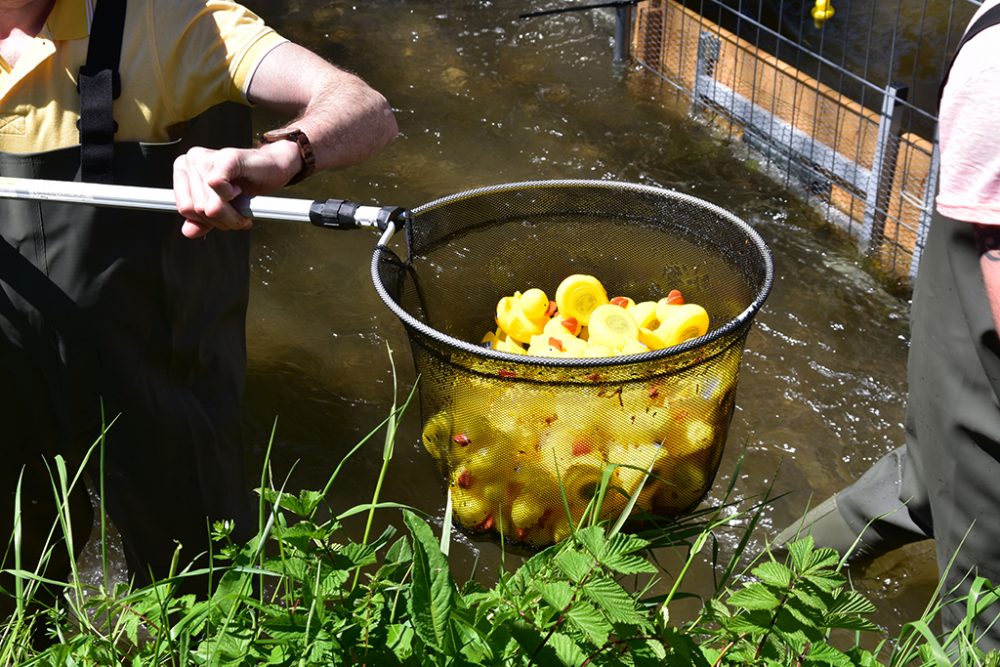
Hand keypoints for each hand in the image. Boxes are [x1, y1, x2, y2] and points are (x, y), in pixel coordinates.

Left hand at [172, 140, 301, 238]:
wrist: (273, 169)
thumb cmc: (247, 183)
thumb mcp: (219, 207)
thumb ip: (202, 220)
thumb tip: (188, 232)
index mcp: (184, 170)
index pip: (183, 207)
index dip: (204, 220)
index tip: (220, 217)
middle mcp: (192, 160)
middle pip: (197, 208)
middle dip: (221, 219)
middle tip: (237, 213)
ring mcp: (207, 157)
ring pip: (209, 204)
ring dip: (231, 214)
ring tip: (241, 205)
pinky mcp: (225, 157)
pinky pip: (217, 185)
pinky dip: (232, 197)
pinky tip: (239, 191)